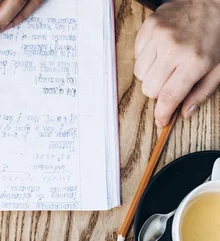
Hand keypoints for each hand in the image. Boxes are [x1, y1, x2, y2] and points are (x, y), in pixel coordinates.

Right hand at [134, 0, 219, 126]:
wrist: (211, 0)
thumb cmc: (218, 33)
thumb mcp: (219, 67)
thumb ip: (202, 92)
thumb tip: (185, 112)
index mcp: (194, 61)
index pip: (168, 96)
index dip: (162, 113)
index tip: (161, 120)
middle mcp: (173, 49)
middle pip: (149, 88)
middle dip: (159, 91)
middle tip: (171, 81)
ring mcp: (158, 36)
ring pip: (140, 74)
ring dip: (151, 75)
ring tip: (166, 64)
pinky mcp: (148, 27)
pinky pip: (137, 55)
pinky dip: (146, 58)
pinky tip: (160, 51)